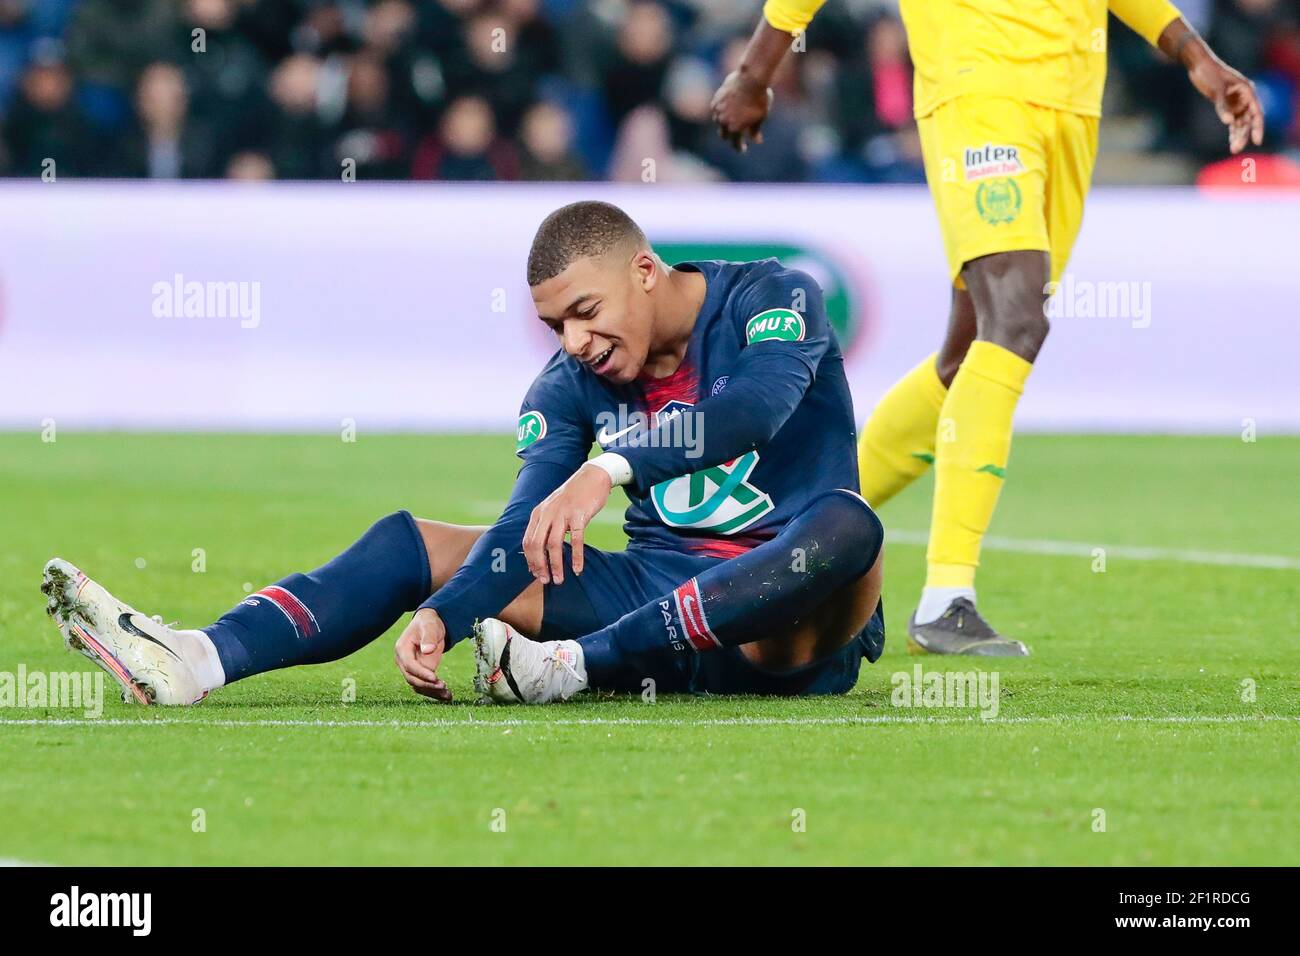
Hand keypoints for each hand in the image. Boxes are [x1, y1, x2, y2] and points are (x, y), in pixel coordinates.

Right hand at [394, 607, 450, 700]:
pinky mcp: (419, 673)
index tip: (434, 677)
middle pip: (412, 678)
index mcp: (402, 649)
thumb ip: (429, 636)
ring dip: (432, 692)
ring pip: (418, 685)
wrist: (430, 624)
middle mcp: (403, 661)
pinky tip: (447, 696)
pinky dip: (434, 692)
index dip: (421, 673)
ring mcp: (411, 669)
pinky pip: (425, 686)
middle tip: (443, 686)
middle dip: (427, 684)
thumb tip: (428, 650)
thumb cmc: (428, 623)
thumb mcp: (430, 626)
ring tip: (448, 695)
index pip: (409, 665)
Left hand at [522, 462, 611, 584]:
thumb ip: (547, 525)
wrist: (592, 477)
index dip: (530, 560)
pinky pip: (576, 540)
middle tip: (546, 580)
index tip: (536, 574)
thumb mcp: (554, 508)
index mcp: (538, 513)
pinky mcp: (578, 515)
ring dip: (555, 565)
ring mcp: (562, 514)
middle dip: (539, 566)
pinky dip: (576, 557)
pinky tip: (577, 569)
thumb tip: (544, 550)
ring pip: (554, 545)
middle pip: (536, 545)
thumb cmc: (574, 496)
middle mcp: (547, 514)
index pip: (527, 541)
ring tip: (559, 579)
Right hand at [711, 70, 773, 152]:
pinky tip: (727, 109)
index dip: (739, 147)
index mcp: (735, 129)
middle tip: (736, 135)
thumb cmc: (759, 98)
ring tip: (732, 119)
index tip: (742, 149)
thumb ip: (755, 130)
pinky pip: (716, 110)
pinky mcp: (715, 101)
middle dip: (730, 136)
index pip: (735, 143)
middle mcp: (724, 122)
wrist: (751, 79)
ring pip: (719, 122)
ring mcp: (718, 111)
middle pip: (724, 135)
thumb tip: (757, 141)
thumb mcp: (761, 116)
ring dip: (725, 123)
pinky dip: (721, 111)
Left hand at [1187, 55, 1263, 154]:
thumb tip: (1228, 122)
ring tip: (1234, 149)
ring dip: (1238, 135)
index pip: (1256, 112)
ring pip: (1240, 122)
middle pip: (1248, 120)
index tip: (1257, 141)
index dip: (1258, 127)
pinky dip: (1232, 131)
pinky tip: (1232, 141)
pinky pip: (1232, 121)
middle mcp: (1244, 98)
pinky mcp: (1226, 105)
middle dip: (1244, 135)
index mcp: (1247, 91)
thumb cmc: (1210, 74)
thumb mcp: (1216, 90)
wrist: (1199, 65)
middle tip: (1236, 149)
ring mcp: (1236, 102)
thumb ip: (1222, 106)